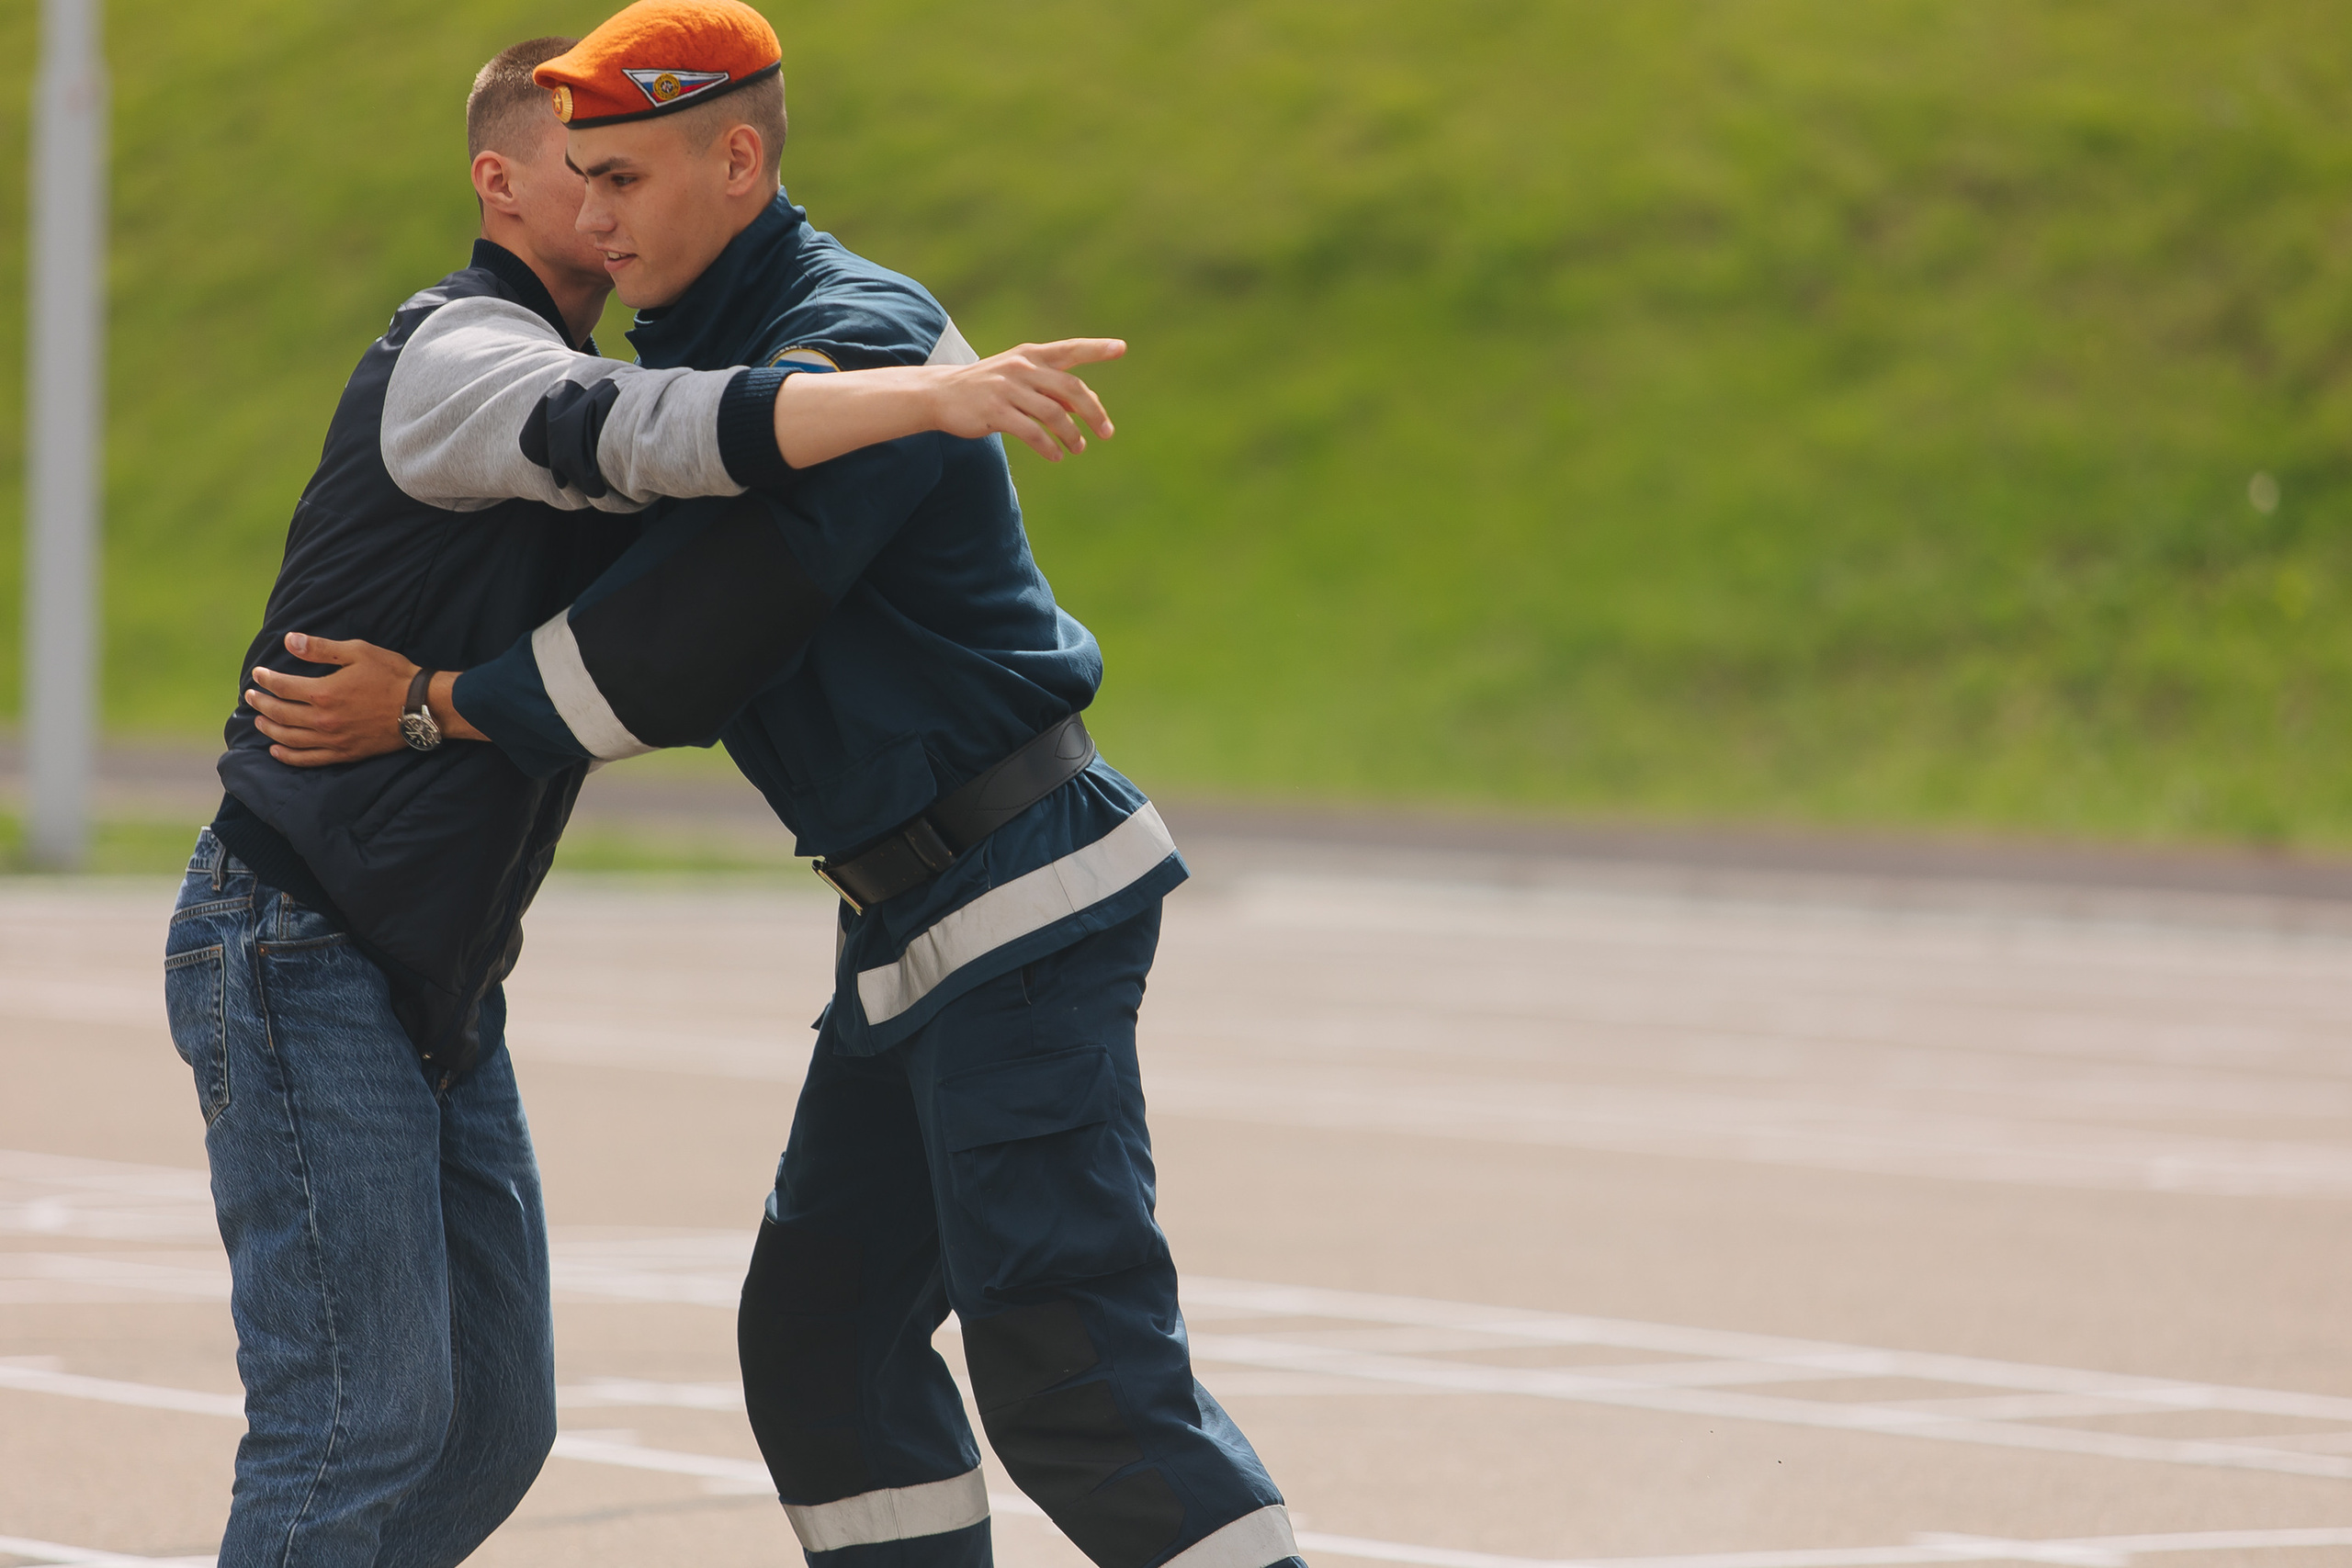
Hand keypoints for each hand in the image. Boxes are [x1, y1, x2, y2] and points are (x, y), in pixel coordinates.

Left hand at [246, 632, 457, 767]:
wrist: (421, 706)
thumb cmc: (392, 675)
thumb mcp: (358, 652)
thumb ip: (320, 649)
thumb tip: (289, 640)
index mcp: (324, 692)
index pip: (282, 687)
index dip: (266, 679)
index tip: (259, 674)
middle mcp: (323, 719)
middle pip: (280, 713)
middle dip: (261, 703)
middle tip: (251, 696)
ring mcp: (333, 739)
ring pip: (288, 738)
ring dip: (269, 728)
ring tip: (259, 720)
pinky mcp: (344, 753)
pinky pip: (308, 759)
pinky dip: (287, 756)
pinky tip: (276, 750)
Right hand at [930, 339, 1123, 461]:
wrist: (940, 394)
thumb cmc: (988, 388)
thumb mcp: (1019, 379)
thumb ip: (1051, 388)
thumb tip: (1086, 406)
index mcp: (1031, 355)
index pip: (1069, 350)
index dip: (1096, 349)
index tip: (1121, 348)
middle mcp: (1021, 367)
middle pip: (1070, 388)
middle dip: (1094, 412)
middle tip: (1106, 433)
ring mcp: (1007, 388)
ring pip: (1054, 414)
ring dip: (1072, 436)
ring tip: (1078, 448)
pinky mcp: (995, 412)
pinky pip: (1031, 433)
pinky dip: (1048, 447)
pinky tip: (1056, 456)